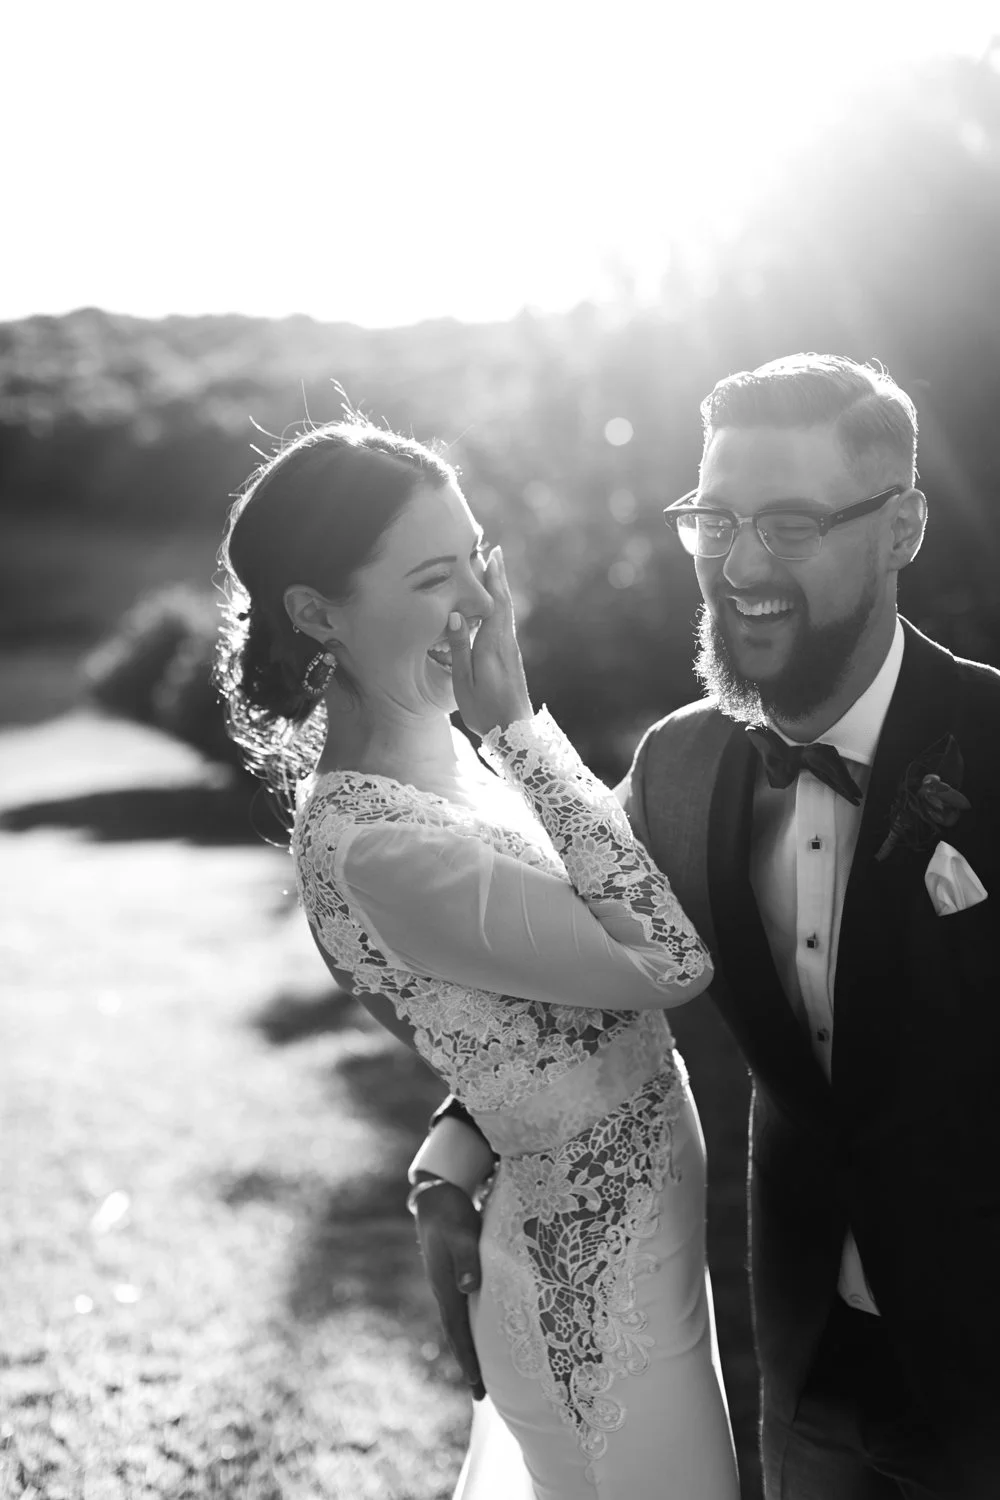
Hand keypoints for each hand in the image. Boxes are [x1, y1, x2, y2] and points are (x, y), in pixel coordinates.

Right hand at [412, 1180, 485, 1399]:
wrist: (435, 1194)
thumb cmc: (450, 1211)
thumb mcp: (460, 1231)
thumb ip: (466, 1258)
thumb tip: (469, 1287)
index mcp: (445, 1286)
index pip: (458, 1331)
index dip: (468, 1359)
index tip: (477, 1387)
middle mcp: (445, 1289)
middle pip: (458, 1333)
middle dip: (469, 1363)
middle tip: (481, 1395)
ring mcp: (448, 1282)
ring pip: (461, 1322)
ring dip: (471, 1347)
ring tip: (481, 1372)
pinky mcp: (455, 1273)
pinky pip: (465, 1308)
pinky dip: (472, 1325)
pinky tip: (480, 1331)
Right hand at [448, 547, 531, 737]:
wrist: (516, 733)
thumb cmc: (485, 711)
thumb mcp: (464, 682)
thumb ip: (459, 648)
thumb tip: (455, 615)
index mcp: (492, 646)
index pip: (493, 603)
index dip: (492, 579)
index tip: (489, 554)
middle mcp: (506, 643)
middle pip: (504, 602)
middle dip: (499, 576)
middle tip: (495, 551)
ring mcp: (511, 651)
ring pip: (507, 612)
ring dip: (502, 588)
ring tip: (495, 571)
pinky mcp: (512, 659)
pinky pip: (506, 623)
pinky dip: (502, 606)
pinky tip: (497, 605)